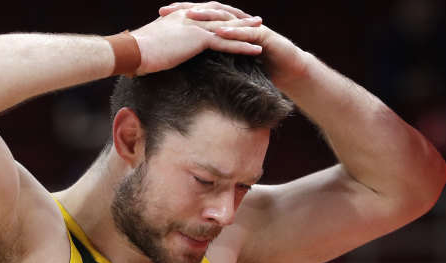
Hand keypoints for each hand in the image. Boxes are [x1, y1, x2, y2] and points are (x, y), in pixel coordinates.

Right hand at [131, 2, 262, 74]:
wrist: (132, 51)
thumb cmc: (137, 52)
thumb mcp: (153, 44)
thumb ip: (164, 43)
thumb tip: (162, 52)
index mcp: (179, 16)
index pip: (205, 11)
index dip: (219, 15)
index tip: (231, 19)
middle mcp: (190, 16)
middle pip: (220, 13)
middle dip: (238, 17)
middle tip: (254, 20)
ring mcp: (196, 26)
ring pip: (227, 27)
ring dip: (246, 30)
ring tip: (262, 32)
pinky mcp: (199, 39)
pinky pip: (226, 42)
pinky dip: (243, 46)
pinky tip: (256, 50)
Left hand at [160, 2, 308, 84]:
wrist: (286, 69)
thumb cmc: (256, 67)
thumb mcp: (226, 62)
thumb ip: (209, 58)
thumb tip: (182, 64)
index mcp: (224, 27)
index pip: (200, 18)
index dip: (180, 15)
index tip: (159, 16)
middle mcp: (235, 23)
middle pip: (209, 13)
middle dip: (189, 11)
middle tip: (168, 11)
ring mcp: (248, 27)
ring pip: (226, 19)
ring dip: (208, 17)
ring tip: (190, 17)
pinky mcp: (262, 35)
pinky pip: (245, 32)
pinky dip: (233, 32)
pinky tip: (220, 33)